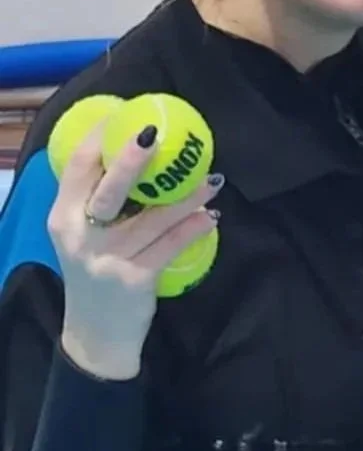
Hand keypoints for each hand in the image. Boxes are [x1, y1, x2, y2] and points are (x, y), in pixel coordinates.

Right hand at [47, 120, 222, 380]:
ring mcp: (107, 260)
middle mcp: (80, 236)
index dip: (98, 137)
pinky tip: (211, 216)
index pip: (77, 168)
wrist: (95, 337)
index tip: (123, 113)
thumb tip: (134, 150)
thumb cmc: (96, 272)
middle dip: (132, 160)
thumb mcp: (82, 236)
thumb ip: (97, 200)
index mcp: (63, 218)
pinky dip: (194, 229)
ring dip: (185, 196)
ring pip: (152, 219)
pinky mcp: (134, 280)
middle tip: (156, 134)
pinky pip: (170, 246)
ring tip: (211, 179)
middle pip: (108, 190)